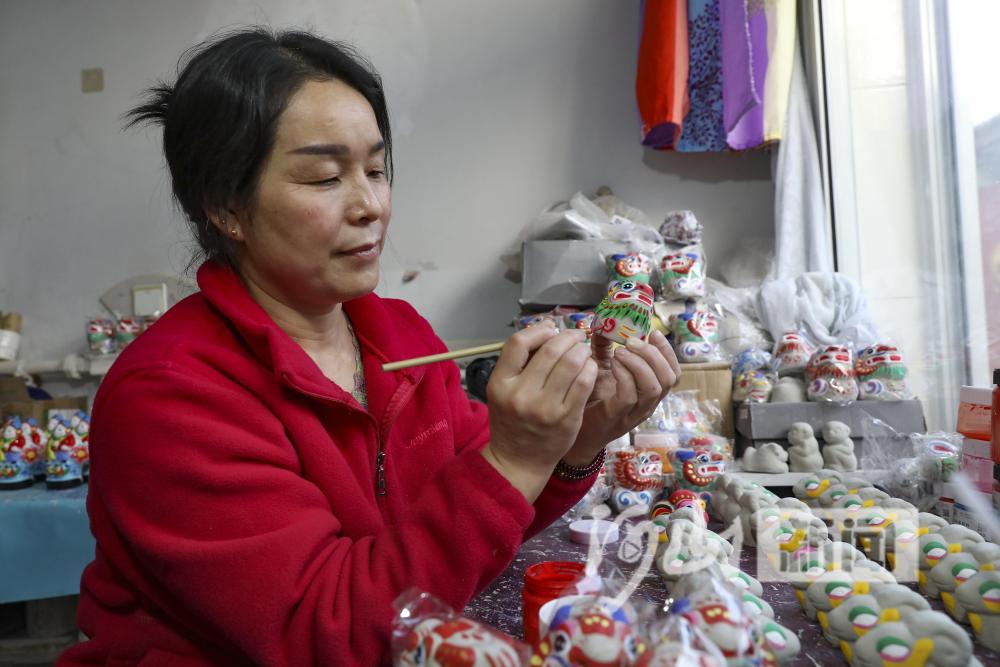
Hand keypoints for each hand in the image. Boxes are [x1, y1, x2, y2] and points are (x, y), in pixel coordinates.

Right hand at [482, 326, 598, 501]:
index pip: (518, 343)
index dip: (538, 330)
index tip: (551, 330)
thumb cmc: (512, 421)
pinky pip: (584, 383)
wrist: (518, 461)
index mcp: (500, 384)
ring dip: (582, 350)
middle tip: (576, 336)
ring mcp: (545, 408)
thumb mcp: (502, 390)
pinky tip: (590, 368)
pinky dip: (590, 369)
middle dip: (568, 337)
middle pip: (550, 350)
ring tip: (584, 351)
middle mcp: (521, 394)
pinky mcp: (567, 418)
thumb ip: (519, 362)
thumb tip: (547, 329)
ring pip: (571, 363)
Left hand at [563, 329, 679, 465]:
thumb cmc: (591, 399)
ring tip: (620, 352)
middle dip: (654, 355)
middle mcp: (647, 403)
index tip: (653, 333)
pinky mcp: (618, 416)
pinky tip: (612, 365)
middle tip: (632, 341)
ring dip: (639, 363)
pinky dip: (624, 375)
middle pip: (668, 379)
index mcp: (649, 391)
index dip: (667, 352)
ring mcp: (634, 413)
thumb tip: (602, 324)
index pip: (673, 373)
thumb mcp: (601, 369)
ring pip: (654, 388)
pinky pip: (630, 395)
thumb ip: (603, 348)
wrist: (574, 430)